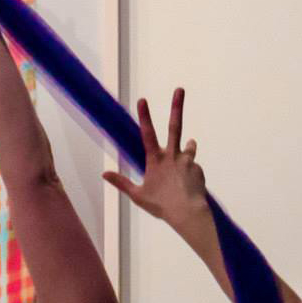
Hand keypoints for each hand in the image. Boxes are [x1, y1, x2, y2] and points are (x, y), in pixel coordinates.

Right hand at [104, 88, 208, 228]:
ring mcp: (187, 161)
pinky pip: (193, 167)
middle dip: (177, 106)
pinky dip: (189, 174)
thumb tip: (104, 173)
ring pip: (188, 146)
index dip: (145, 116)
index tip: (142, 99)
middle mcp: (173, 155)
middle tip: (180, 89)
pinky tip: (186, 187)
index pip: (147, 134)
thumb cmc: (161, 205)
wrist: (188, 213)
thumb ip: (122, 182)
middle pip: (175, 126)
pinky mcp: (198, 169)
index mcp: (156, 160)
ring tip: (186, 153)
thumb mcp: (138, 195)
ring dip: (188, 147)